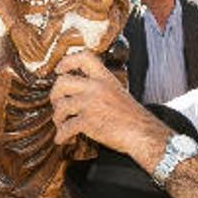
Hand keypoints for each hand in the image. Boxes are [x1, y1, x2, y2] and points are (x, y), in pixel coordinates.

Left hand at [50, 52, 170, 156]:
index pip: (84, 58)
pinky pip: (65, 128)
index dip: (67, 61)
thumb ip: (101, 88)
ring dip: (57, 118)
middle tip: (57, 104)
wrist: (143, 133)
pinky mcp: (88, 122)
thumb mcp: (118, 92)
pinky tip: (62, 140)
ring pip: (61, 106)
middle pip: (62, 82)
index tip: (59, 69)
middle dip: (55, 95)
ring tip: (61, 125)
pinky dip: (61, 136)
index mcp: (105, 78)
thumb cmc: (132, 117)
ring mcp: (90, 103)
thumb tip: (80, 93)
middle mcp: (96, 87)